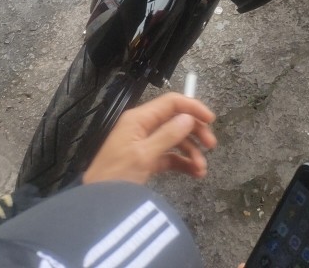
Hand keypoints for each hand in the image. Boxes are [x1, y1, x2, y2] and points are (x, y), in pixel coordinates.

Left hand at [82, 92, 216, 186]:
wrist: (97, 204)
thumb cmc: (117, 176)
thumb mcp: (143, 155)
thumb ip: (167, 135)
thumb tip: (188, 118)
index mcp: (139, 119)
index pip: (171, 103)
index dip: (192, 107)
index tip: (211, 120)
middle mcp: (142, 127)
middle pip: (175, 121)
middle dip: (195, 132)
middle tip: (211, 145)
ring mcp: (144, 144)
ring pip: (174, 140)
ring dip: (191, 151)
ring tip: (202, 169)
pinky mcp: (146, 161)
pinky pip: (169, 156)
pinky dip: (182, 163)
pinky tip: (194, 173)